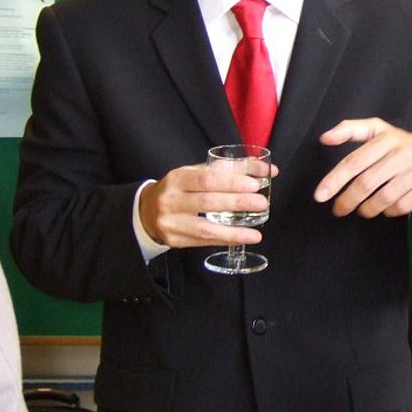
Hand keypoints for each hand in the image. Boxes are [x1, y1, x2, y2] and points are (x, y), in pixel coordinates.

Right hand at [138, 161, 273, 247]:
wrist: (147, 211)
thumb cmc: (179, 189)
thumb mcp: (197, 174)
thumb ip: (229, 170)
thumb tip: (265, 169)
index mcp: (177, 178)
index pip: (206, 179)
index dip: (231, 182)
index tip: (254, 184)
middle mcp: (171, 200)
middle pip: (207, 202)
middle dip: (237, 202)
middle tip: (261, 203)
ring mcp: (171, 222)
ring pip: (204, 228)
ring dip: (233, 230)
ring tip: (256, 231)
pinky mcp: (174, 240)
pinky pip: (203, 242)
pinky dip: (225, 239)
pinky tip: (243, 238)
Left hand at [313, 117, 411, 217]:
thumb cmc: (402, 145)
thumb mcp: (379, 130)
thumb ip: (350, 129)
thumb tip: (324, 138)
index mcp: (387, 138)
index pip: (355, 161)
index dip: (335, 179)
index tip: (320, 195)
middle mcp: (403, 154)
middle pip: (367, 183)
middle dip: (348, 200)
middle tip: (338, 209)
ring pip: (383, 198)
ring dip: (367, 209)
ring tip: (361, 209)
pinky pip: (400, 207)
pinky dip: (387, 212)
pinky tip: (383, 208)